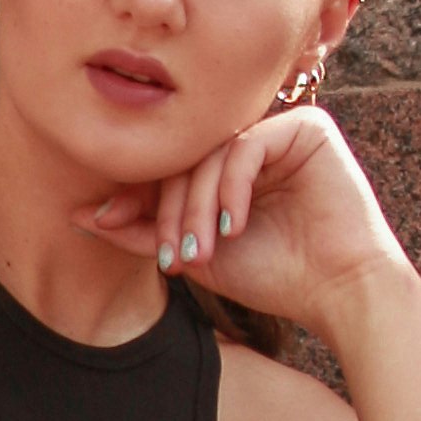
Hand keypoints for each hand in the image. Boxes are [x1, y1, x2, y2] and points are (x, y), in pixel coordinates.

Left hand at [74, 102, 407, 337]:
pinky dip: (231, 188)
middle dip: (167, 207)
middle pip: (186, 156)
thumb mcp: (196, 255)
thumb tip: (79, 214)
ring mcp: (280, 130)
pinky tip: (234, 226)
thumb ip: (141, 232)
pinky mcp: (307, 127)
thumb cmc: (277, 278)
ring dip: (196, 205)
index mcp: (229, 165)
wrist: (342, 293)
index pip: (171, 166)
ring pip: (211, 152)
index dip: (137, 195)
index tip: (104, 221)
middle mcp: (253, 141)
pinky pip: (245, 146)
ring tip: (201, 250)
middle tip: (171, 253)